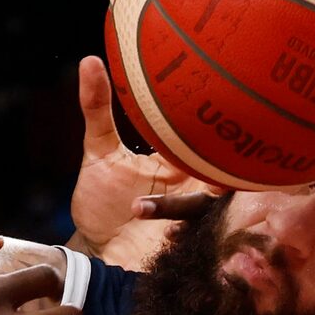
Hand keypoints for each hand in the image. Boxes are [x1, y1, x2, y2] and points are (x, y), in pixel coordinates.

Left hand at [68, 56, 218, 269]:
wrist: (97, 253)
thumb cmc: (101, 203)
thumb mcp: (98, 154)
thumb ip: (97, 109)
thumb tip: (89, 60)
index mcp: (183, 163)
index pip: (211, 139)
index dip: (221, 125)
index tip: (218, 109)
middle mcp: (198, 189)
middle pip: (226, 174)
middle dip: (218, 168)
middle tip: (187, 168)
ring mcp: (196, 220)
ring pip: (211, 208)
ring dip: (178, 208)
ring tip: (136, 208)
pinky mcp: (189, 249)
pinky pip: (199, 239)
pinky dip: (181, 233)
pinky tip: (153, 229)